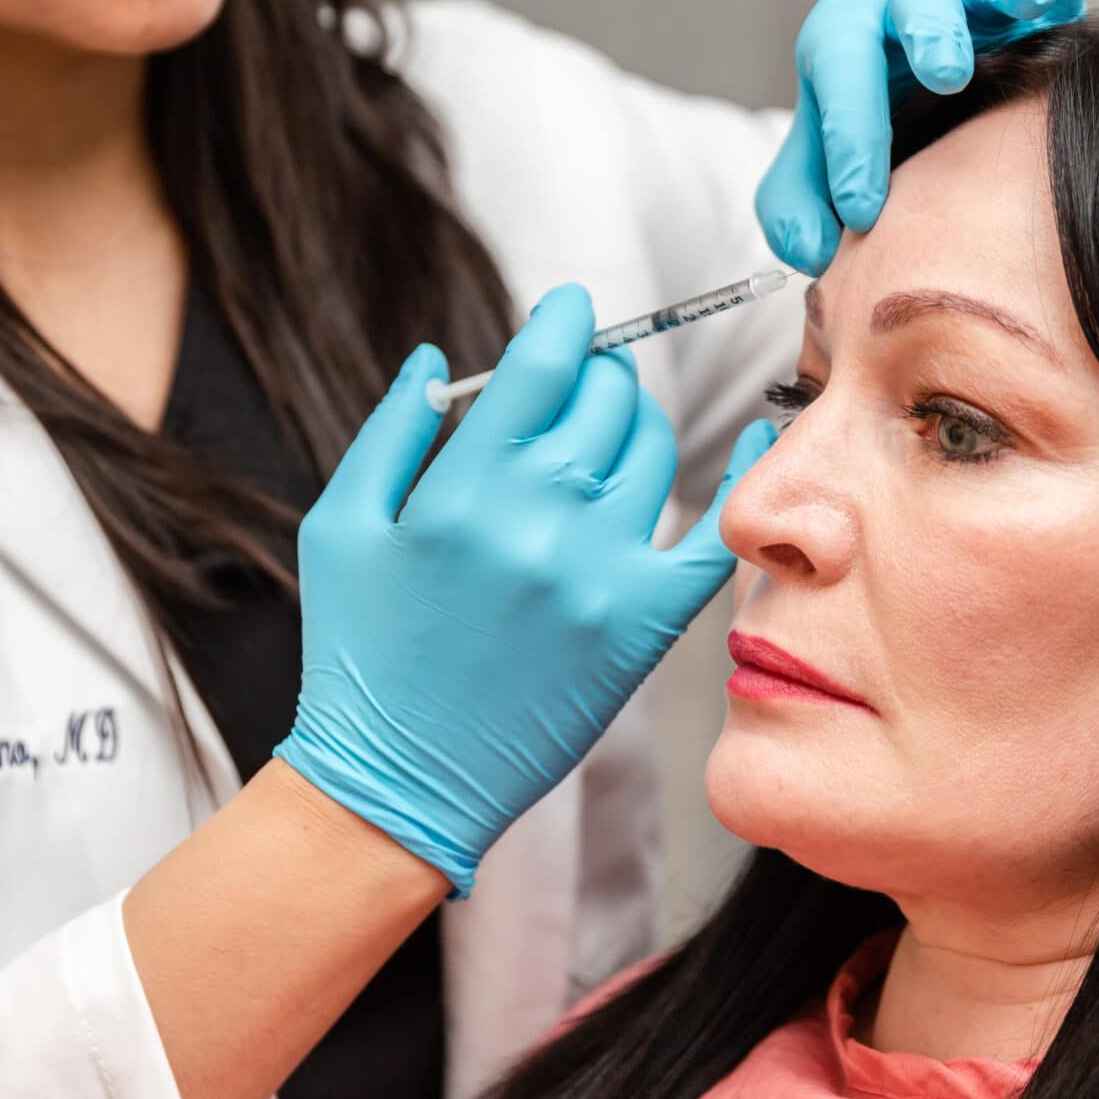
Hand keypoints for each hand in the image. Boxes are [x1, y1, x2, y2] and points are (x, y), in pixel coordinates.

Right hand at [272, 286, 778, 895]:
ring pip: (653, 450)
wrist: (396, 784)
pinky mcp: (640, 626)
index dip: (565, 323)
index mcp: (463, 488)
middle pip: (606, 399)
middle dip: (593, 377)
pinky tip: (757, 436)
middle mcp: (540, 521)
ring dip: (634, 426)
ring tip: (605, 440)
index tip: (572, 314)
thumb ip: (392, 430)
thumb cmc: (359, 654)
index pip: (544, 365)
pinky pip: (713, 536)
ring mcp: (599, 574)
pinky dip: (740, 476)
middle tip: (576, 391)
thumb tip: (436, 357)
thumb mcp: (342, 528)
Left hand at [755, 0, 1098, 273]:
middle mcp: (904, 9)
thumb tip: (813, 249)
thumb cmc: (860, 158)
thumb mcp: (813, 191)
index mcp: (844, 45)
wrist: (915, 132)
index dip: (847, 138)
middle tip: (946, 75)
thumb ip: (794, 214)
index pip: (838, 74)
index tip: (863, 209)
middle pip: (910, 2)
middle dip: (929, 33)